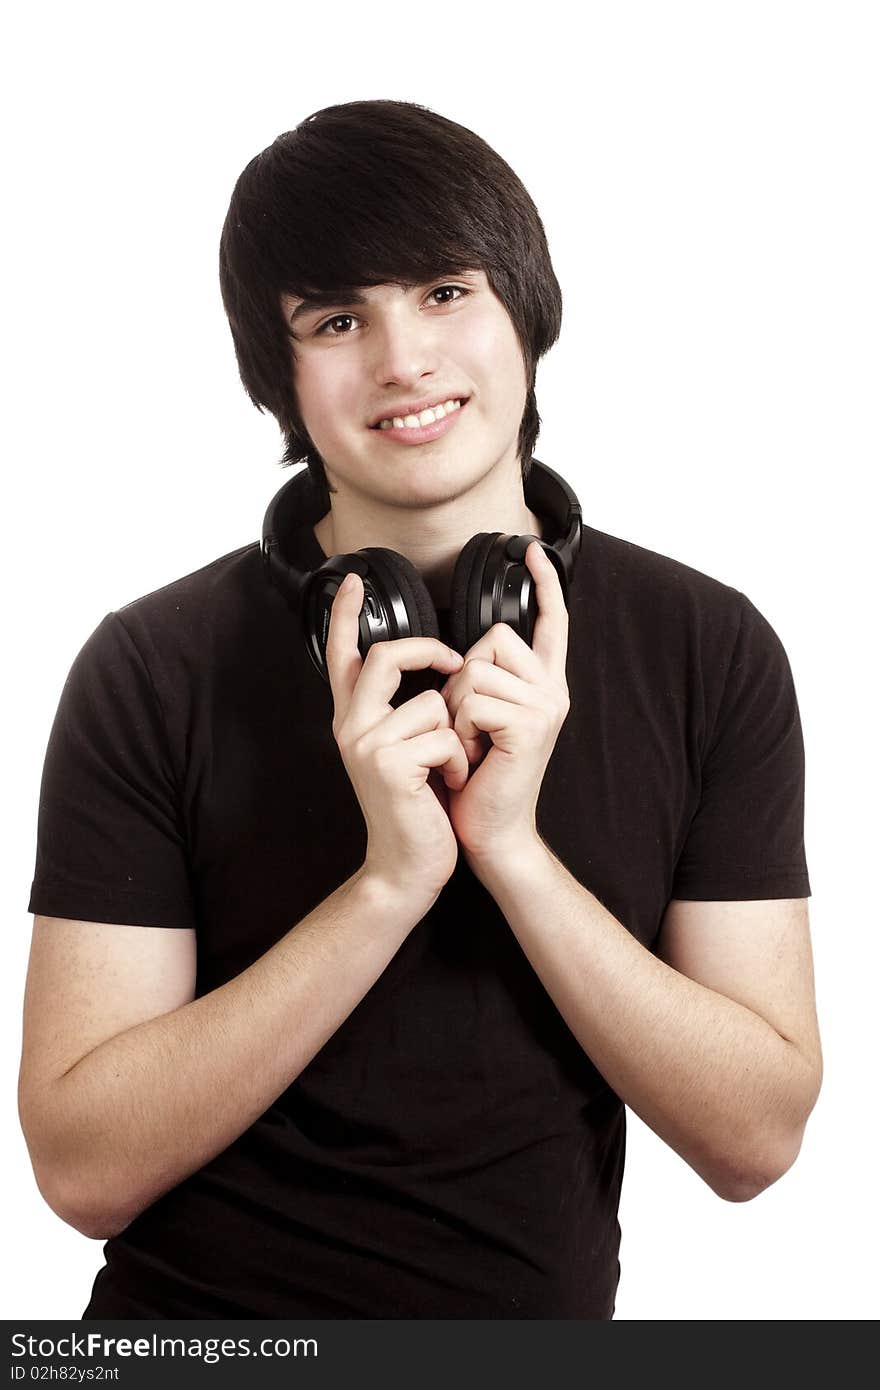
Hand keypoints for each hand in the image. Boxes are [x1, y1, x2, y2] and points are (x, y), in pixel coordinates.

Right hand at [326, 571, 469, 904]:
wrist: (407, 866)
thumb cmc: (417, 806)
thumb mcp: (403, 750)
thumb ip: (402, 708)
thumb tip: (434, 666)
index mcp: (353, 718)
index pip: (343, 654)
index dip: (345, 614)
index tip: (353, 579)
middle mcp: (350, 725)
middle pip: (387, 655)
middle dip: (429, 651)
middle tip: (454, 662)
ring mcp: (365, 745)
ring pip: (432, 703)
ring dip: (457, 735)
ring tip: (450, 767)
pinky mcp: (389, 766)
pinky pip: (444, 736)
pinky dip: (460, 760)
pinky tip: (449, 784)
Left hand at [439, 542, 570, 862]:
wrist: (490, 832)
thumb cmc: (477, 779)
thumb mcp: (480, 719)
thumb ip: (484, 680)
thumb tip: (463, 652)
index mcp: (543, 684)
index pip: (551, 621)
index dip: (545, 585)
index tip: (532, 550)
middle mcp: (553, 688)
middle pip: (494, 636)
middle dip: (462, 675)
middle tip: (469, 725)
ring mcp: (547, 705)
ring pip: (477, 667)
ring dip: (456, 706)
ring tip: (469, 742)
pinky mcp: (531, 725)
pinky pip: (474, 699)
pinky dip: (460, 728)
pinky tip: (471, 756)